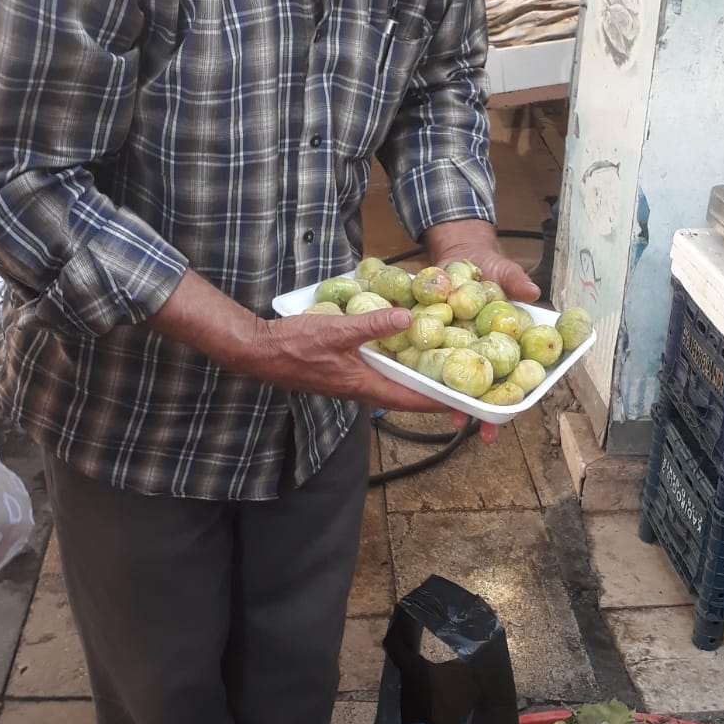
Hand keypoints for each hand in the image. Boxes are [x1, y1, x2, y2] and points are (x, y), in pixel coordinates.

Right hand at [248, 304, 440, 413]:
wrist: (260, 351)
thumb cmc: (295, 345)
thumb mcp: (338, 330)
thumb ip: (373, 324)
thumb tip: (408, 318)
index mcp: (364, 386)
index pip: (410, 400)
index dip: (438, 402)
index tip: (463, 405)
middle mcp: (360, 390)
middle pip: (404, 396)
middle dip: (431, 394)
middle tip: (459, 387)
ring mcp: (350, 383)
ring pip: (390, 386)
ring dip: (412, 381)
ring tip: (437, 370)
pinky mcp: (341, 374)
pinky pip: (375, 374)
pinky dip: (393, 368)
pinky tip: (399, 352)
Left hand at [422, 219, 541, 442]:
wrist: (458, 251)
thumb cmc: (489, 265)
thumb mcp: (503, 270)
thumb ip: (515, 281)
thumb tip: (533, 290)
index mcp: (503, 340)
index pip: (512, 371)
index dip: (513, 394)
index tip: (512, 413)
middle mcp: (480, 348)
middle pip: (482, 385)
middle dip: (479, 409)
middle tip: (474, 428)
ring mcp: (456, 346)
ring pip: (455, 379)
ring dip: (452, 399)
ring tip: (450, 418)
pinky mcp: (433, 338)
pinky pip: (428, 358)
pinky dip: (422, 372)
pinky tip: (415, 387)